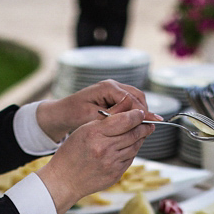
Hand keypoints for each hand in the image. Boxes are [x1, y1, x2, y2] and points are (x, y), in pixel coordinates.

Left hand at [35, 80, 152, 140]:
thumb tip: (130, 118)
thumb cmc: (73, 114)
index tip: (150, 124)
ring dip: (141, 112)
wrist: (62, 112)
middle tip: (150, 127)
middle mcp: (112, 85)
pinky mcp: (114, 97)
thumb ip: (111, 116)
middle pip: (138, 96)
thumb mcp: (91, 117)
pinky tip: (137, 125)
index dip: (142, 112)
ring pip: (136, 99)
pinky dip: (135, 113)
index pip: (131, 98)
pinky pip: (130, 103)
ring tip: (145, 128)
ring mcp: (114, 90)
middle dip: (145, 111)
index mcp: (107, 87)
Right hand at [38, 102, 152, 213]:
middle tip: (149, 123)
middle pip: (134, 134)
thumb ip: (107, 116)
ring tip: (142, 133)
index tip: (141, 113)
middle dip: (144, 127)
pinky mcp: (115, 174)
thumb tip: (127, 103)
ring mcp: (111, 163)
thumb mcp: (84, 129)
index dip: (137, 115)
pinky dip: (132, 151)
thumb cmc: (72, 152)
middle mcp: (104, 149)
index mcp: (95, 134)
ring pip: (134, 147)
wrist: (64, 180)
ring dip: (140, 139)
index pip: (125, 120)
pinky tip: (130, 147)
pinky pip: (130, 159)